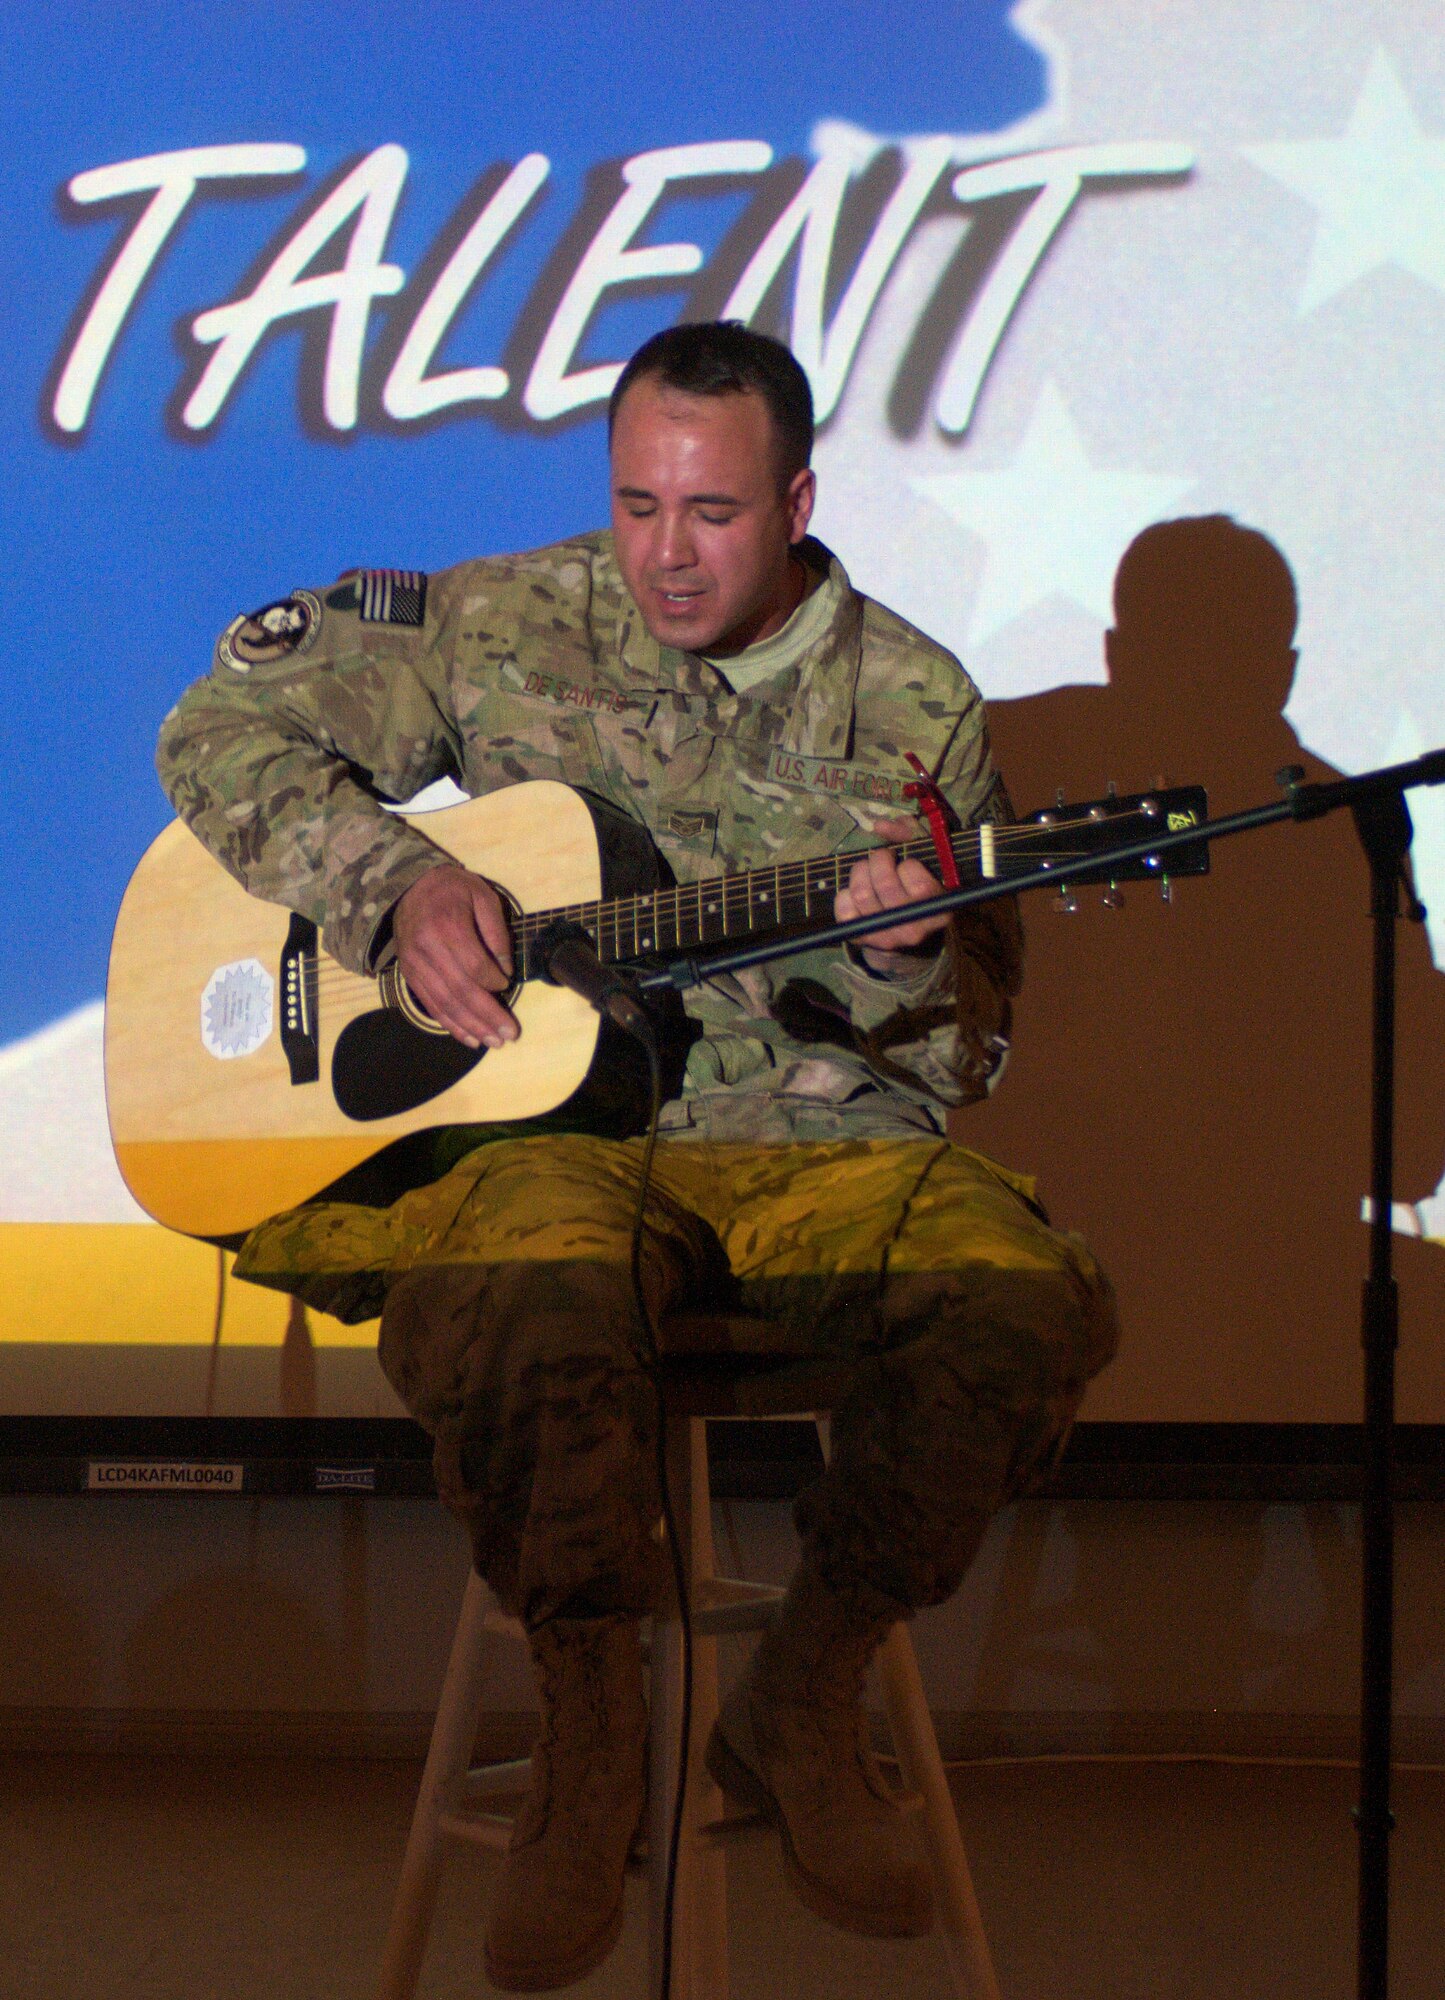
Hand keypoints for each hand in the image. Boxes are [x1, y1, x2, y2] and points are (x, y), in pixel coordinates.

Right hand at [391, 865, 517, 1048]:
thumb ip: (496, 932)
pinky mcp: (409, 975)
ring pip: (445, 1003)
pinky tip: (468, 1038)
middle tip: (509, 1034)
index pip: (474, 965)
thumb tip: (506, 970)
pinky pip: (430, 1005)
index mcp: (448, 926)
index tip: (508, 986)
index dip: (494, 982)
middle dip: (487, 1016)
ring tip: (492, 1042)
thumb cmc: (453, 889)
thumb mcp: (482, 896)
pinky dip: (450, 1024)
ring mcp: (414, 965)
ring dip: (470, 1027)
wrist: (410, 886)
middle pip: (460, 990)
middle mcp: (427, 949)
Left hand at [835, 816, 948, 971]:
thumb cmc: (918, 886)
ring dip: (860, 872)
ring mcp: (887, 937)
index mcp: (939, 911)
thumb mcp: (925, 857)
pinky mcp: (862, 938)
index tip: (906, 864)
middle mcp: (914, 930)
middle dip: (879, 860)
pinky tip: (855, 891)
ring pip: (862, 894)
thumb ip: (908, 834)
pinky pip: (844, 909)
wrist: (905, 932)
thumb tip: (880, 825)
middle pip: (885, 885)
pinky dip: (844, 894)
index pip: (920, 886)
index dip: (908, 866)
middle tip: (881, 857)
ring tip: (866, 869)